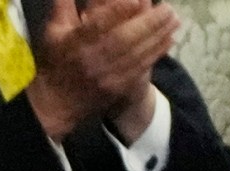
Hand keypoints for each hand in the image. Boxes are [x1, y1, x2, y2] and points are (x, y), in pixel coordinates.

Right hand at [28, 0, 177, 142]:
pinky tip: (169, 40)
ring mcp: (106, 77)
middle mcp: (92, 60)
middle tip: (169, 9)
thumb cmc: (56, 60)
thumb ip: (64, 5)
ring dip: (158, 37)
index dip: (119, 11)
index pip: (99, 26)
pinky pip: (140, 69)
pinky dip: (156, 54)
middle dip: (148, 24)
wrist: (57, 102)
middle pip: (124, 40)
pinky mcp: (117, 88)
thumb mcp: (54, 30)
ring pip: (136, 55)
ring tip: (174, 21)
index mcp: (75, 43)